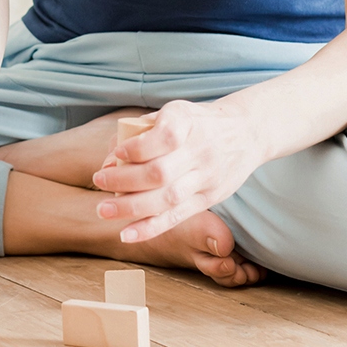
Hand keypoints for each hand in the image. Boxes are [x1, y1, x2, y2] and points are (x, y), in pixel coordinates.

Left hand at [92, 99, 266, 243]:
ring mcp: (206, 177)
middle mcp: (199, 151)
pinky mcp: (210, 197)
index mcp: (188, 123)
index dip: (136, 148)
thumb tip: (109, 162)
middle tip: (98, 182)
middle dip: (124, 181)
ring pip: (168, 198)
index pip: (162, 138)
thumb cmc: (198, 122)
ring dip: (132, 208)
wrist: (248, 132)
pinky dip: (151, 228)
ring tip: (104, 211)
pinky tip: (128, 234)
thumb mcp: (174, 112)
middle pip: (160, 173)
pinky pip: (179, 216)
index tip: (116, 154)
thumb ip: (141, 132)